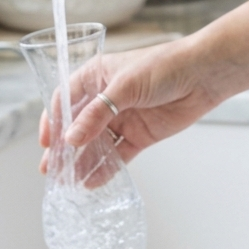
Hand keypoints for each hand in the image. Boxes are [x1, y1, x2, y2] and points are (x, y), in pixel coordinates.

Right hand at [38, 38, 223, 171]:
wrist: (202, 75)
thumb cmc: (163, 66)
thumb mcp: (125, 86)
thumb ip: (98, 114)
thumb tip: (71, 139)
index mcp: (96, 77)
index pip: (66, 100)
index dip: (54, 121)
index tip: (46, 142)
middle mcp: (106, 99)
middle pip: (78, 126)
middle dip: (64, 148)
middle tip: (50, 170)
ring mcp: (123, 118)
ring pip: (96, 144)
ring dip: (82, 162)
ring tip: (68, 182)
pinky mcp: (140, 135)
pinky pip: (118, 155)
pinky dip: (106, 168)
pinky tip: (92, 181)